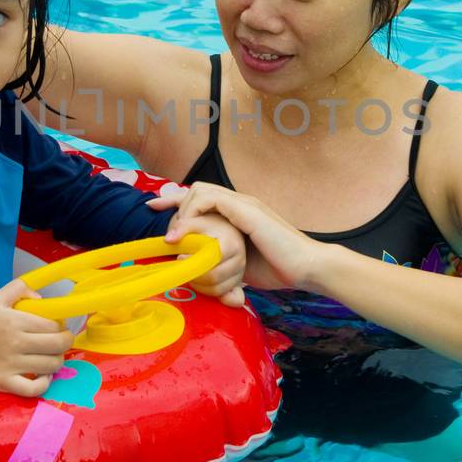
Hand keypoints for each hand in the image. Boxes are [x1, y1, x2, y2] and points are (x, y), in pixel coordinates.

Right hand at [0, 278, 74, 396]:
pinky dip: (44, 384)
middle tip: (61, 342)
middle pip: (57, 345)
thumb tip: (42, 299)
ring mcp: (11, 365)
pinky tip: (43, 376)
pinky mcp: (6, 382)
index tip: (58, 328)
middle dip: (65, 343)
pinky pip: (34, 388)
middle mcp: (15, 343)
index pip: (53, 326)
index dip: (61, 327)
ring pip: (51, 366)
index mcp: (15, 321)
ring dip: (57, 362)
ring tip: (51, 357)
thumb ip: (20, 288)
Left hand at [148, 183, 324, 291]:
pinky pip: (209, 200)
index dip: (175, 203)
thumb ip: (222, 261)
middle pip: (195, 190)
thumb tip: (201, 272)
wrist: (307, 267)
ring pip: (199, 191)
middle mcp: (240, 202)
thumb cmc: (279, 268)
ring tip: (176, 236)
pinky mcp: (246, 210)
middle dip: (174, 206)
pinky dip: (192, 214)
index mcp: (239, 212)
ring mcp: (243, 204)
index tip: (154, 210)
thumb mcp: (241, 263)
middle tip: (167, 235)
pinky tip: (186, 233)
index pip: (201, 198)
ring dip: (182, 211)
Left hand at [166, 211, 246, 306]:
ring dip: (199, 286)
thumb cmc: (210, 227)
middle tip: (183, 268)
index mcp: (231, 243)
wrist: (225, 230)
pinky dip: (215, 297)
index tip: (180, 257)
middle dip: (194, 276)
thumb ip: (182, 227)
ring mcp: (240, 273)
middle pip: (214, 278)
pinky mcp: (238, 283)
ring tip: (190, 273)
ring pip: (217, 289)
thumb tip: (169, 240)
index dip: (194, 262)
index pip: (212, 260)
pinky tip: (204, 288)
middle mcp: (240, 259)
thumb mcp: (195, 222)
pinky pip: (228, 298)